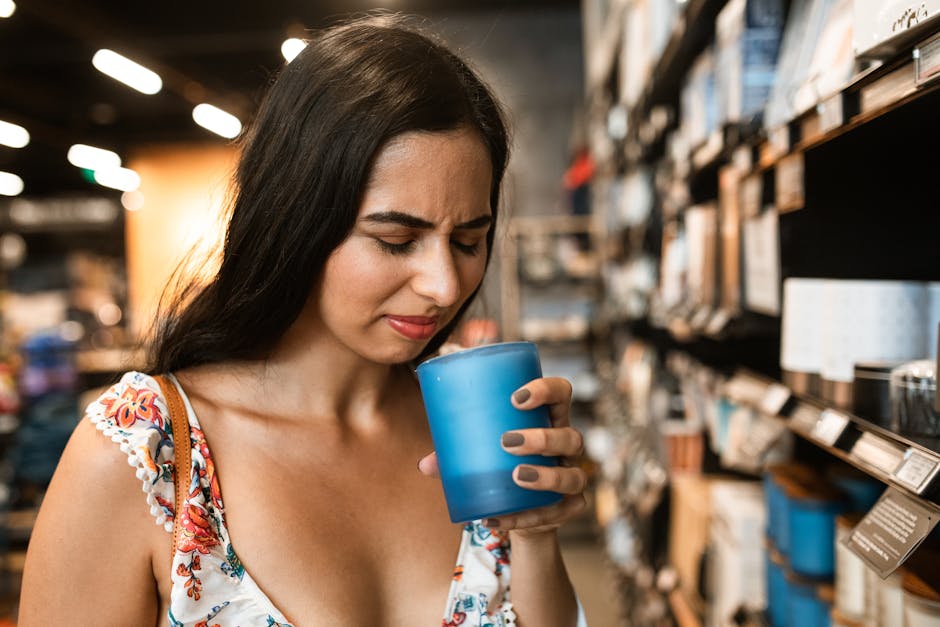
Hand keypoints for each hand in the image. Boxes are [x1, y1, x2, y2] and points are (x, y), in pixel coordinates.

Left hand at [417, 376, 587, 536]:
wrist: (523, 511)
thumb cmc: (500, 466)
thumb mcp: (481, 454)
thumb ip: (454, 455)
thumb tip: (424, 464)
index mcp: (548, 420)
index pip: (562, 393)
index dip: (546, 390)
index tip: (515, 398)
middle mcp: (567, 448)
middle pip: (570, 436)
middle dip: (541, 438)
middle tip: (507, 441)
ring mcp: (572, 478)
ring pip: (573, 476)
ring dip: (545, 476)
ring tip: (515, 476)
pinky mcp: (569, 509)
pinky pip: (556, 514)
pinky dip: (525, 518)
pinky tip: (497, 518)